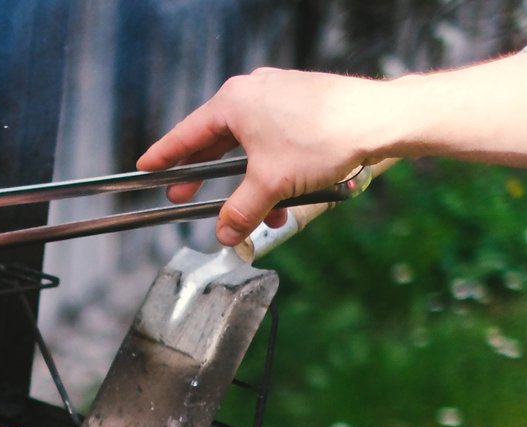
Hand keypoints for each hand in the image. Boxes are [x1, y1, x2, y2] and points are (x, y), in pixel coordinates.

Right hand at [136, 68, 395, 246]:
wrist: (380, 119)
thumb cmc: (322, 139)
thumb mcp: (271, 184)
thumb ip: (240, 211)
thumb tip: (225, 234)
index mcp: (234, 102)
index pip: (187, 134)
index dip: (164, 156)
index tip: (146, 168)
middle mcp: (253, 92)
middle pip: (216, 141)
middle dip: (204, 176)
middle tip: (184, 196)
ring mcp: (279, 96)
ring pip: (249, 147)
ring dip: (248, 184)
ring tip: (255, 214)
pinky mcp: (303, 105)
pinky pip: (273, 142)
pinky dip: (271, 170)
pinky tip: (283, 198)